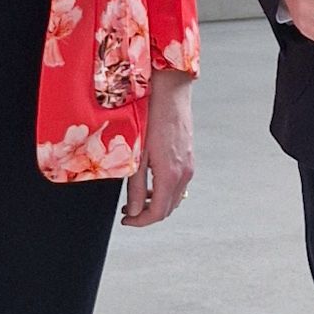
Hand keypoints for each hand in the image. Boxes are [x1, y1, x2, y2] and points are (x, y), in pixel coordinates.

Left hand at [123, 69, 193, 226]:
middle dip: (147, 214)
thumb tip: (133, 212)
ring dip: (156, 203)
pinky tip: (150, 181)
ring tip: (136, 197)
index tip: (125, 220)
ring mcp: (188, 165)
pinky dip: (164, 190)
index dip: (140, 222)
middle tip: (127, 210)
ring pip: (174, 197)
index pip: (158, 213)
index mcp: (170, 175)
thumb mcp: (137, 155)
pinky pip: (178, 184)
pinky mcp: (188, 157)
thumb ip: (135, 187)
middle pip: (168, 208)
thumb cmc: (151, 117)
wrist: (170, 91)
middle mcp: (184, 173)